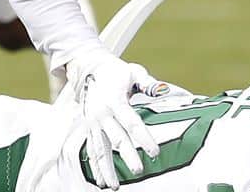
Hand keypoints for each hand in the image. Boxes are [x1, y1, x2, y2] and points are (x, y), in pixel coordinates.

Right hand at [67, 47, 161, 188]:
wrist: (89, 69)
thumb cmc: (115, 72)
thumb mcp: (132, 72)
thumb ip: (147, 83)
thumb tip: (161, 90)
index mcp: (115, 100)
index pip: (131, 122)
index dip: (143, 138)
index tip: (153, 152)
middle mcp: (102, 113)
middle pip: (116, 138)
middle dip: (127, 155)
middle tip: (138, 170)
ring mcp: (93, 122)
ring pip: (100, 149)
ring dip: (107, 168)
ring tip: (114, 186)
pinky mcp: (88, 128)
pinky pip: (91, 149)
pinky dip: (96, 166)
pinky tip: (102, 180)